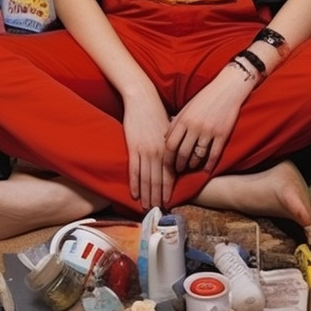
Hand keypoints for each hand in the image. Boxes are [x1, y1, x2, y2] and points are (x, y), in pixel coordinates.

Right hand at [123, 91, 173, 210]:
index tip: (168, 202)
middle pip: (158, 181)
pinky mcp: (133, 148)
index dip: (168, 190)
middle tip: (158, 211)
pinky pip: (134, 170)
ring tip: (147, 207)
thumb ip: (172, 145)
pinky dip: (135, 184)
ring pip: (147, 179)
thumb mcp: (169, 129)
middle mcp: (159, 152)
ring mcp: (145, 151)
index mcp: (169, 148)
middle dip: (158, 197)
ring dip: (147, 195)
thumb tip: (177, 159)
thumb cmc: (157, 112)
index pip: (170, 175)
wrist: (142, 99)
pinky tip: (135, 195)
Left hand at [164, 68, 249, 174]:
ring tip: (190, 167)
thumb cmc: (205, 98)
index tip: (166, 165)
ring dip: (193, 165)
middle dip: (178, 165)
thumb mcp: (187, 107)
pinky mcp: (222, 134)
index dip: (167, 158)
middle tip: (177, 171)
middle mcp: (195, 126)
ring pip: (197, 156)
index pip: (170, 144)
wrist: (227, 89)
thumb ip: (175, 122)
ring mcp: (209, 131)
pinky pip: (214, 154)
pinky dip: (209, 165)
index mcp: (184, 119)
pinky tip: (206, 170)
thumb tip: (165, 139)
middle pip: (182, 153)